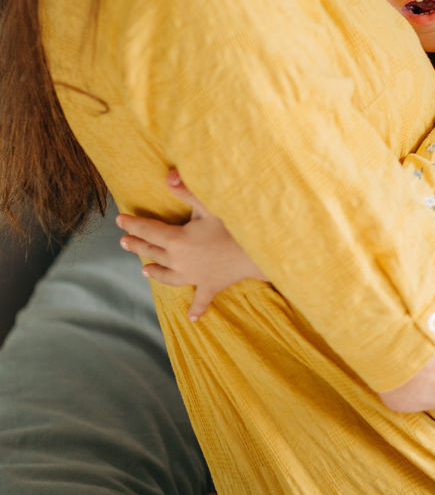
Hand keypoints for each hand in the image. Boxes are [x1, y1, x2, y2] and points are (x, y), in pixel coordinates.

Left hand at [116, 169, 267, 319]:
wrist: (256, 253)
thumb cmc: (232, 226)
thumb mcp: (209, 206)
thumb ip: (187, 191)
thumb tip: (168, 176)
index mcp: (176, 240)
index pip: (148, 230)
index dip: (133, 224)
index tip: (119, 220)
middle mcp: (179, 261)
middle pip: (153, 252)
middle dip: (137, 245)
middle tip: (123, 241)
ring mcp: (192, 276)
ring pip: (167, 275)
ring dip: (155, 272)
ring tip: (144, 270)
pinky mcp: (208, 286)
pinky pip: (200, 299)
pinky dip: (196, 308)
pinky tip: (192, 318)